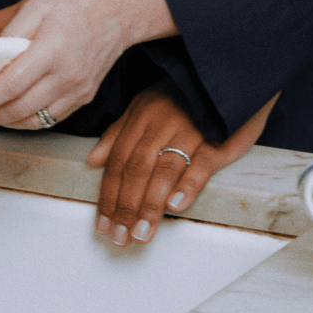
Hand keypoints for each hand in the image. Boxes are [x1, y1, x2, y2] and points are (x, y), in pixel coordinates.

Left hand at [0, 0, 174, 128]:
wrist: (120, 12)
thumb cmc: (77, 3)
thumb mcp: (38, 4)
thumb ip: (11, 30)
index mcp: (51, 50)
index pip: (11, 83)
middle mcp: (66, 76)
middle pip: (20, 108)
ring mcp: (77, 90)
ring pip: (36, 120)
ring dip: (8, 122)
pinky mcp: (84, 96)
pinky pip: (52, 117)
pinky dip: (30, 120)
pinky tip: (15, 113)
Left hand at [88, 85, 277, 247]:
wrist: (221, 74)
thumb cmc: (180, 96)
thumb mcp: (144, 106)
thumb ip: (119, 133)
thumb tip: (92, 160)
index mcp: (140, 119)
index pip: (118, 162)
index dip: (108, 195)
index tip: (102, 225)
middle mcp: (160, 125)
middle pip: (136, 169)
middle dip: (125, 207)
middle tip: (119, 238)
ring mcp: (188, 131)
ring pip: (163, 170)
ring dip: (150, 205)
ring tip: (141, 234)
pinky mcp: (216, 139)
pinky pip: (200, 163)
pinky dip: (187, 185)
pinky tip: (175, 206)